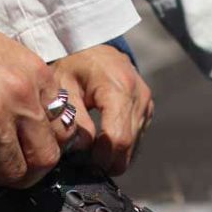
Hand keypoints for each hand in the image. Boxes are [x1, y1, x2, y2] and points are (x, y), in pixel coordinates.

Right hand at [0, 13, 74, 186]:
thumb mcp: (17, 59)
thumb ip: (35, 90)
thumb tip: (44, 126)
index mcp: (40, 79)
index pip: (65, 131)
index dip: (50, 146)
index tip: (35, 149)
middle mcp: (23, 99)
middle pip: (44, 158)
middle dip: (31, 172)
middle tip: (16, 170)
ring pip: (11, 171)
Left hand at [52, 45, 153, 175]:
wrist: (92, 48)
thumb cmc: (73, 65)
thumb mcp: (63, 88)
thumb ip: (74, 120)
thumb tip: (83, 151)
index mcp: (118, 87)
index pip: (117, 137)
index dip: (100, 157)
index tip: (81, 163)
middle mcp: (139, 95)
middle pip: (128, 145)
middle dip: (106, 160)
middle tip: (82, 162)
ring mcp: (146, 103)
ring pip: (134, 146)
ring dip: (113, 154)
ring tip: (89, 149)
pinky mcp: (148, 109)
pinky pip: (136, 138)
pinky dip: (120, 145)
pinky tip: (102, 140)